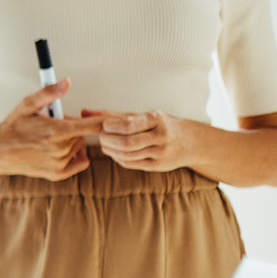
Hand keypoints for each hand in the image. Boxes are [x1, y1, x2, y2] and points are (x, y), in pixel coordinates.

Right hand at [0, 79, 99, 180]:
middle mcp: (60, 150)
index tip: (115, 119)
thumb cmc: (12, 127)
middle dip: (73, 128)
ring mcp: (59, 164)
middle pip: (83, 135)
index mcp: (57, 131)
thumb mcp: (27, 105)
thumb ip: (49, 93)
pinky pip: (79, 162)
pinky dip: (73, 155)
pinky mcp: (57, 174)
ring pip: (79, 147)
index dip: (106, 121)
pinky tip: (57, 150)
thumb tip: (67, 82)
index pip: (93, 126)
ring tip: (49, 138)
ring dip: (70, 141)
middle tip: (53, 125)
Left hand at [84, 108, 201, 171]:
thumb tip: (84, 112)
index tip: (104, 126)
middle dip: (108, 140)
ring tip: (105, 144)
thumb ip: (113, 115)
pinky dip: (118, 158)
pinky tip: (114, 152)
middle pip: (126, 142)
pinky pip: (132, 164)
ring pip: (127, 155)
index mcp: (158, 119)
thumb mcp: (142, 115)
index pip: (128, 125)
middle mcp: (162, 136)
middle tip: (101, 136)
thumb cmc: (161, 125)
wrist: (192, 141)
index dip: (110, 127)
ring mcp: (161, 153)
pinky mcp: (159, 166)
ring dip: (110, 150)